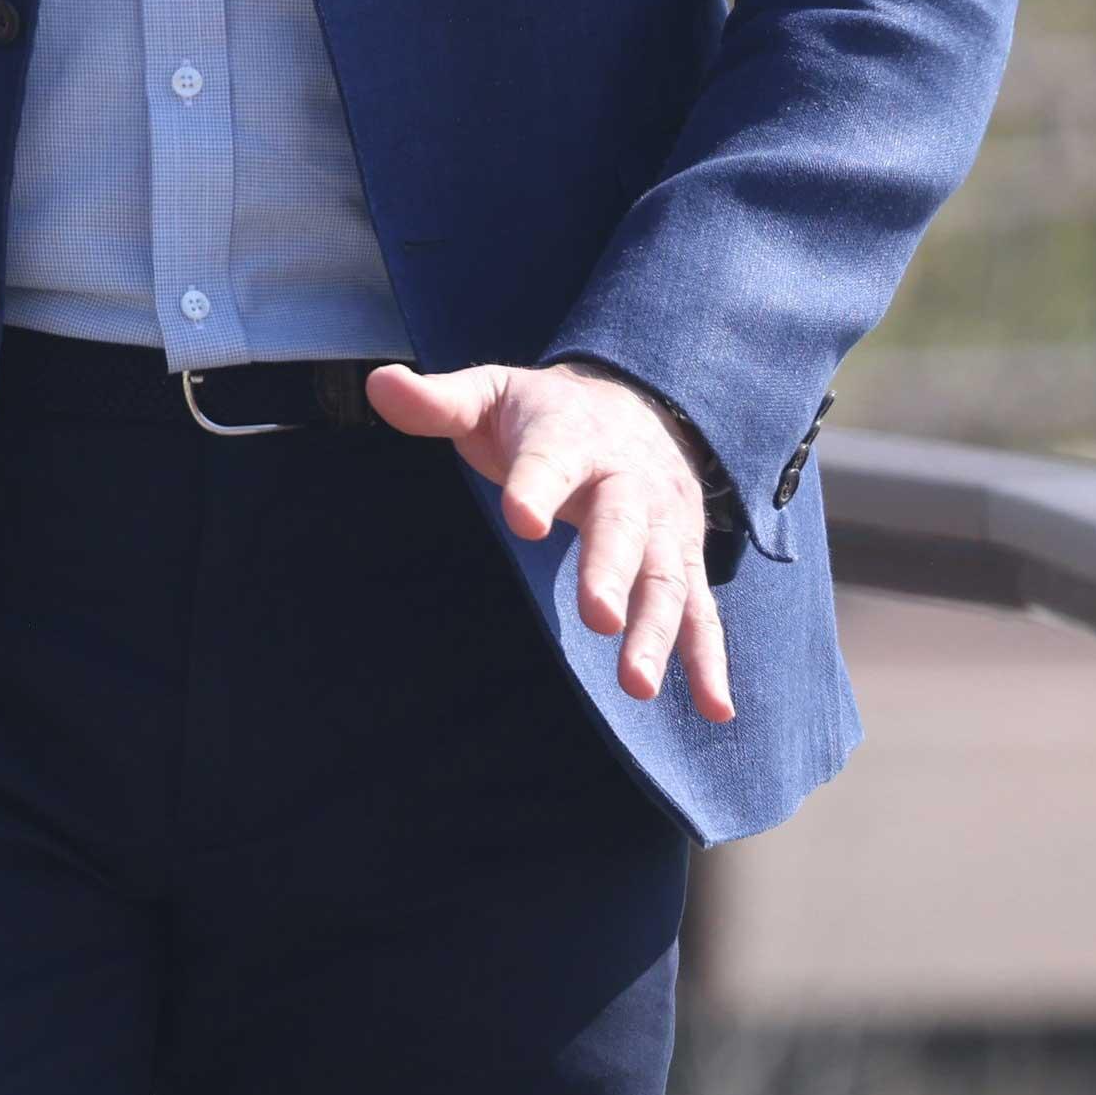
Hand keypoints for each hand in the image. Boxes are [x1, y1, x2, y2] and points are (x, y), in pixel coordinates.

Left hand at [364, 364, 738, 721]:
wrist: (640, 404)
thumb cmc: (545, 414)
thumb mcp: (490, 394)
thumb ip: (438, 402)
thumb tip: (380, 385)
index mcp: (571, 439)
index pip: (551, 461)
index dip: (536, 487)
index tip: (520, 518)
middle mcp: (627, 484)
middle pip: (622, 527)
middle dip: (611, 571)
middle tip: (597, 617)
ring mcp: (663, 528)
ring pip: (665, 579)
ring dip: (657, 632)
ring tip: (636, 684)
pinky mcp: (684, 562)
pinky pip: (701, 613)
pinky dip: (709, 661)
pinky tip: (715, 709)